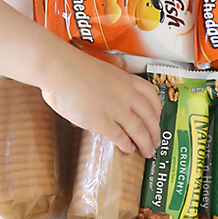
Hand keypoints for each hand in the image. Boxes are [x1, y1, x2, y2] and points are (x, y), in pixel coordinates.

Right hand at [41, 47, 160, 157]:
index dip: (157, 109)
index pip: (151, 94)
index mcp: (125, 79)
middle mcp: (126, 94)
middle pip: (150, 116)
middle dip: (155, 132)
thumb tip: (98, 98)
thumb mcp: (98, 72)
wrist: (59, 68)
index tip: (158, 116)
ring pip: (139, 130)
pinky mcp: (103, 122)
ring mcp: (116, 109)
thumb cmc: (70, 66)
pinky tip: (129, 150)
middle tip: (157, 141)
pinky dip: (127, 145)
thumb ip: (104, 86)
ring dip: (146, 143)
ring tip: (148, 152)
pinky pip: (120, 137)